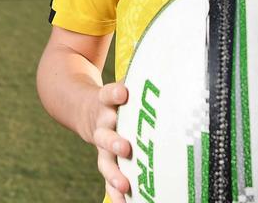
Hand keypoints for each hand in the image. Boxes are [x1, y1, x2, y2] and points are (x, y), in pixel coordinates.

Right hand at [86, 81, 132, 201]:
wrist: (81, 107)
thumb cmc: (115, 96)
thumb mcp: (121, 84)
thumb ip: (141, 80)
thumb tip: (176, 67)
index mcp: (106, 102)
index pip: (108, 94)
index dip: (114, 94)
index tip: (122, 94)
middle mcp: (102, 123)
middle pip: (105, 131)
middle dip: (114, 140)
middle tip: (125, 147)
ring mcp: (101, 143)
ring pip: (104, 159)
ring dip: (114, 172)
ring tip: (124, 184)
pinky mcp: (103, 159)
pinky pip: (107, 176)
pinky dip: (114, 190)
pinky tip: (123, 202)